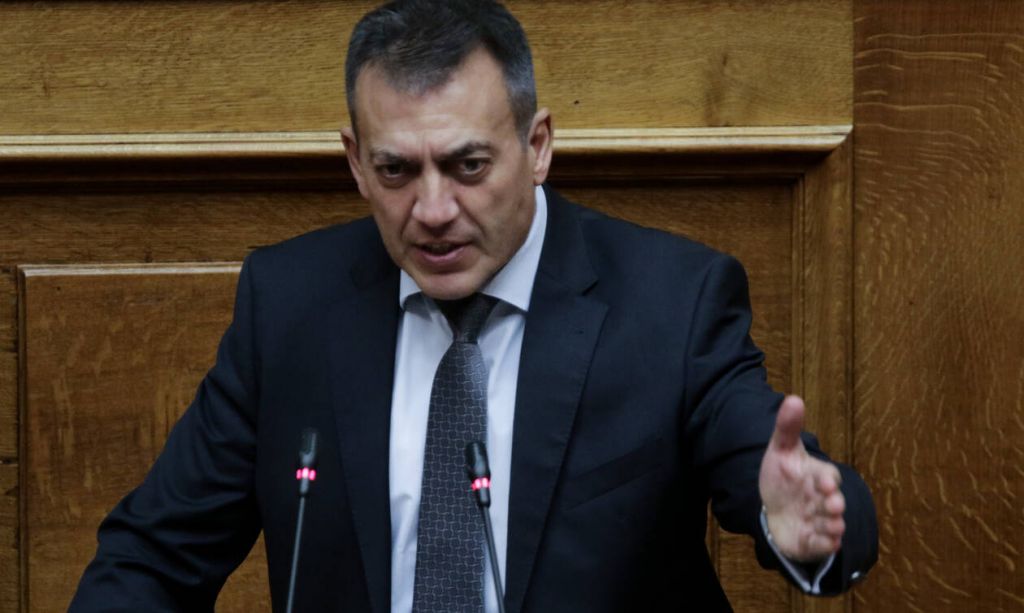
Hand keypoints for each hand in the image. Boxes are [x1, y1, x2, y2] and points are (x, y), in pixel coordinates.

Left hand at [758, 395, 844, 561]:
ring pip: (832, 525)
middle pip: (834, 502)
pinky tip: (824, 543)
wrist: (773, 507)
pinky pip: (823, 545)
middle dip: (834, 503)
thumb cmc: (782, 477)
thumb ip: (787, 428)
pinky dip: (824, 544)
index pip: (829, 476)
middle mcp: (823, 499)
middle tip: (832, 504)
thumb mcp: (781, 450)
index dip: (828, 479)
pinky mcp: (813, 540)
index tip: (823, 481)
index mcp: (818, 476)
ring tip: (832, 525)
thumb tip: (793, 398)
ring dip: (832, 525)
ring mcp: (819, 521)